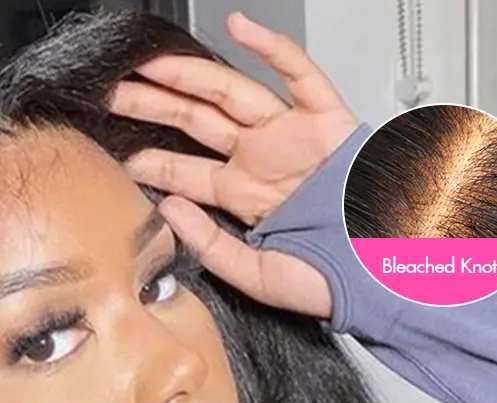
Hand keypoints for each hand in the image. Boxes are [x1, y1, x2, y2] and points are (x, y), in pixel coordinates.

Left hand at [108, 11, 357, 318]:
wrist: (382, 276)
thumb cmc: (329, 280)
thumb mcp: (255, 274)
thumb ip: (210, 245)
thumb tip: (167, 210)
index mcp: (246, 199)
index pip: (186, 173)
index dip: (150, 161)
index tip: (117, 152)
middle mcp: (262, 162)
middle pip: (196, 125)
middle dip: (153, 109)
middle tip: (114, 97)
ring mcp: (290, 137)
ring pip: (230, 95)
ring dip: (188, 78)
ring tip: (148, 65)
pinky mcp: (325, 120)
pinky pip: (297, 75)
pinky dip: (270, 48)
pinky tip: (237, 28)